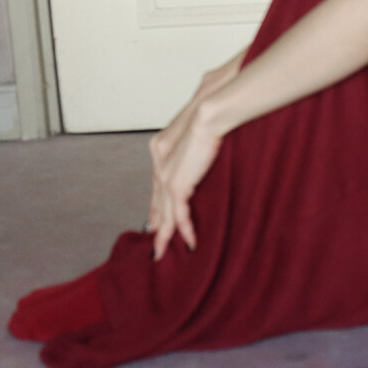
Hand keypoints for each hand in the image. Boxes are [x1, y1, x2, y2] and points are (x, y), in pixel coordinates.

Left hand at [148, 111, 223, 259]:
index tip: (155, 219)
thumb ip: (194, 143)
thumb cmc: (212, 115)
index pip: (157, 182)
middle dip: (156, 223)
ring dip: (164, 234)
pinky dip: (185, 230)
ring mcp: (165, 173)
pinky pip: (179, 214)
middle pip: (156, 200)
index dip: (156, 204)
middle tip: (155, 242)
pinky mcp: (176, 184)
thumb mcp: (198, 131)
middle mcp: (158, 161)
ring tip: (162, 252)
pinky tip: (189, 242)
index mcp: (160, 147)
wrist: (210, 114)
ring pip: (163, 212)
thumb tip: (203, 146)